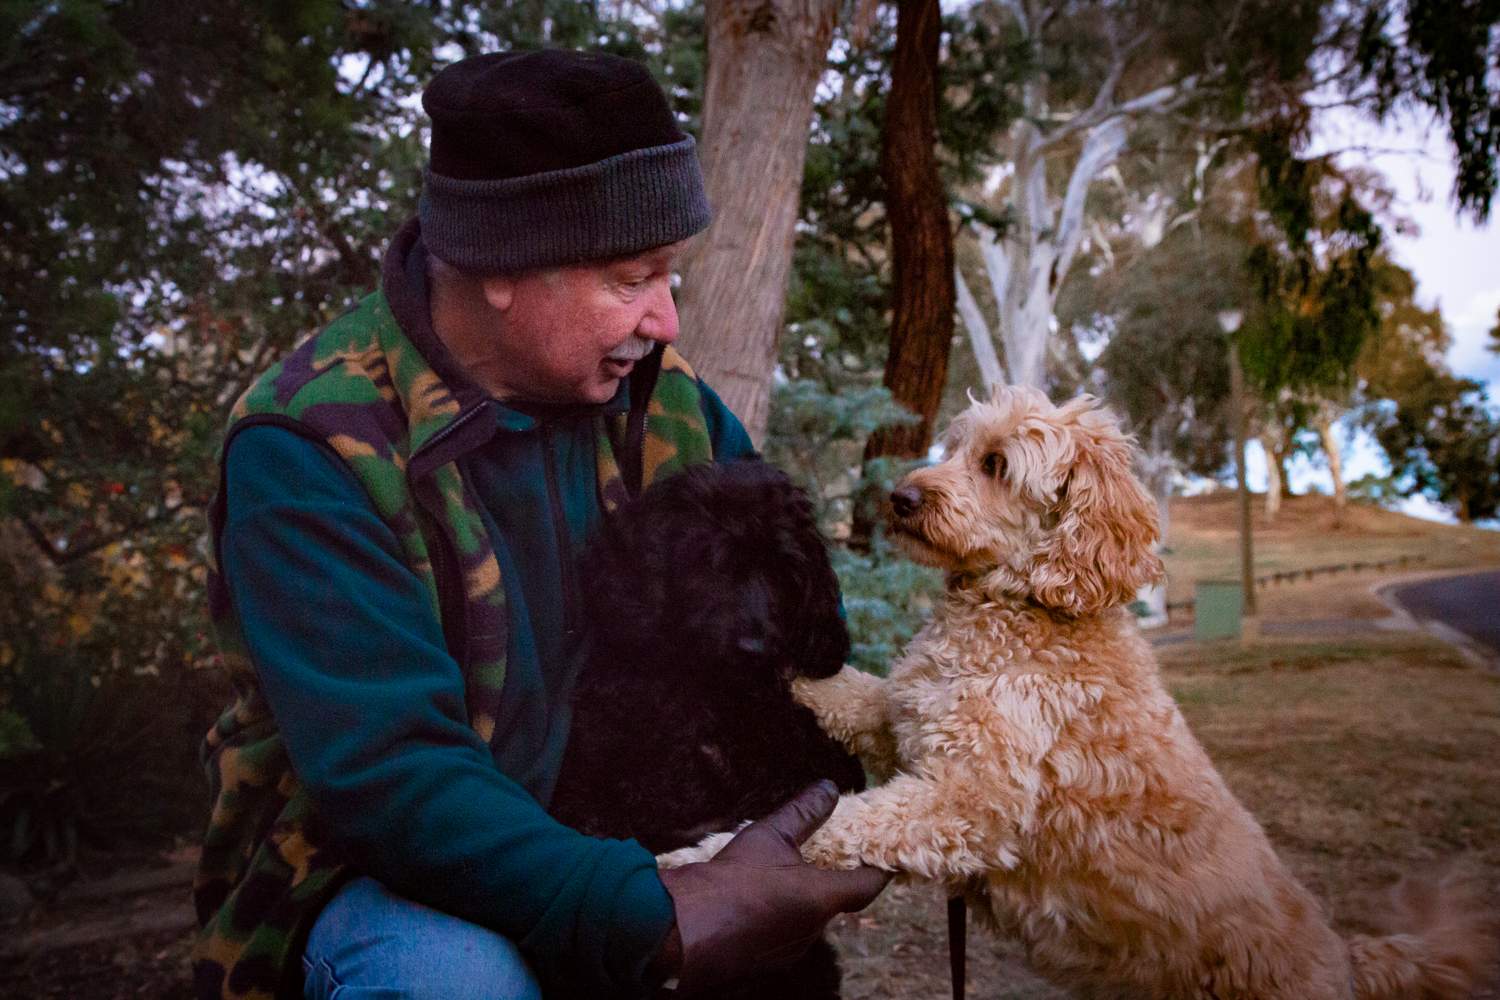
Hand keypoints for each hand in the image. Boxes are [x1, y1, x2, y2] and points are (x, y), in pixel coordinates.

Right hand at [654, 781, 890, 993]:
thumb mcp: (768, 837)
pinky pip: (784, 933)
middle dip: (831, 878)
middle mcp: (814, 931)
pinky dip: (780, 914)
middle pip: (836, 902)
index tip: (886, 853)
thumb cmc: (730, 882)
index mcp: (822, 899)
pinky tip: (758, 897)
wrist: (681, 932)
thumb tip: (829, 787)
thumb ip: (803, 813)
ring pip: (808, 918)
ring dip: (802, 897)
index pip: (869, 885)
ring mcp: (791, 951)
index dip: (880, 868)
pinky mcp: (767, 962)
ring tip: (784, 871)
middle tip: (826, 851)